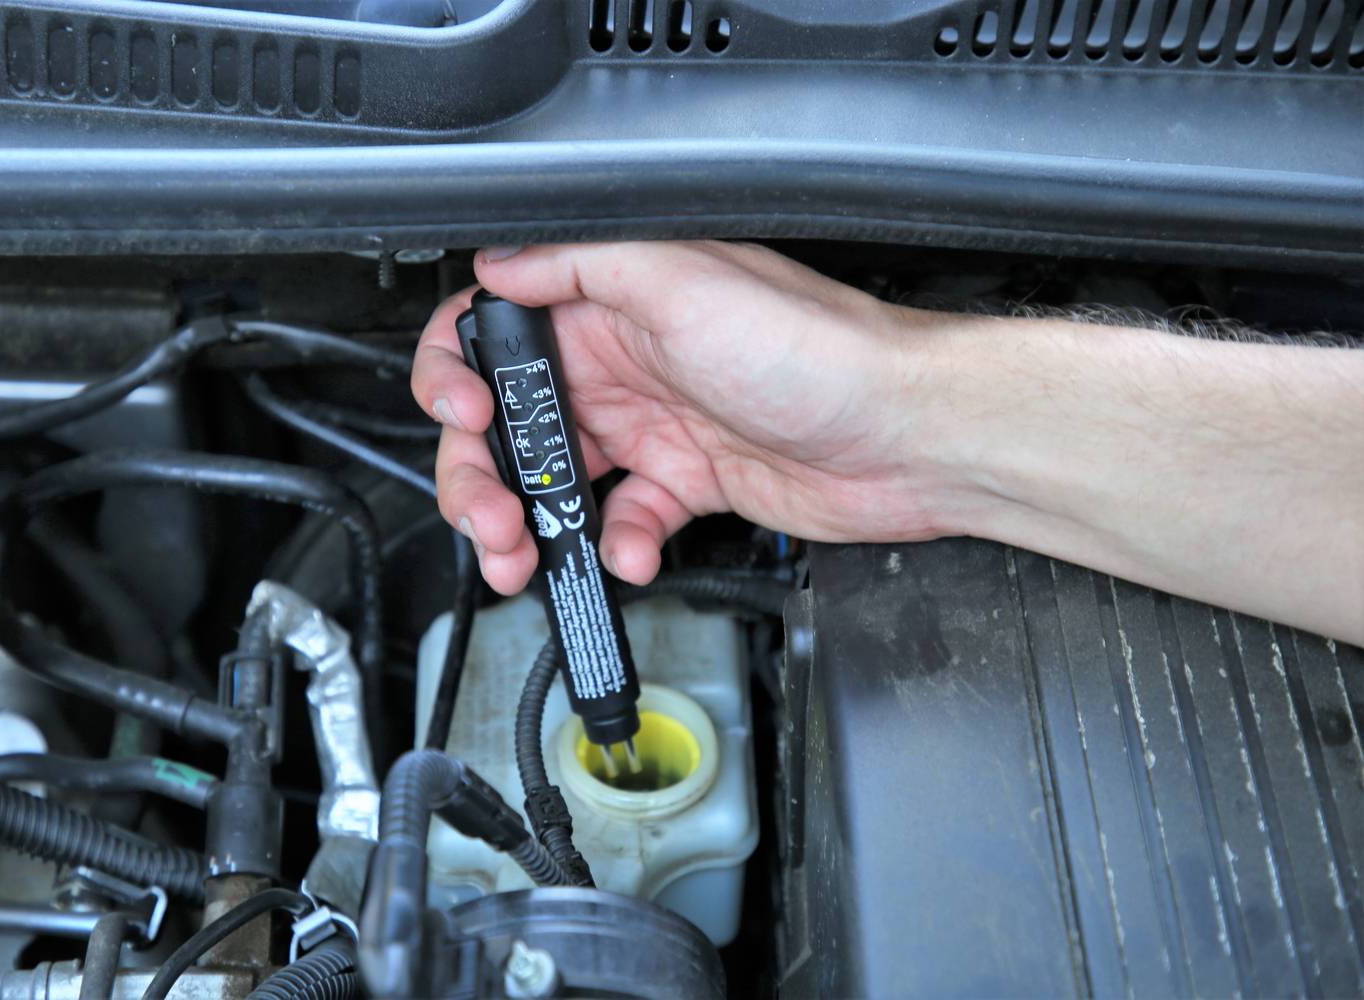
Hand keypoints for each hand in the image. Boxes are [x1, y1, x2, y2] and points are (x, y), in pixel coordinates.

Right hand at [411, 241, 956, 594]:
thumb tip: (498, 261)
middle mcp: (624, 362)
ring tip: (523, 554)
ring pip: (557, 480)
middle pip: (514, 422)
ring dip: (529, 522)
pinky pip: (624, 520)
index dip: (458, 375)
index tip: (462, 418)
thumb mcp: (684, 282)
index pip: (499, 331)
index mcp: (612, 304)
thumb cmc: (818, 348)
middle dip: (482, 473)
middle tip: (488, 515)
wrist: (908, 434)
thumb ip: (581, 266)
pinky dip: (614, 544)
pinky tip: (630, 549)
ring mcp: (654, 426)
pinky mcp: (688, 482)